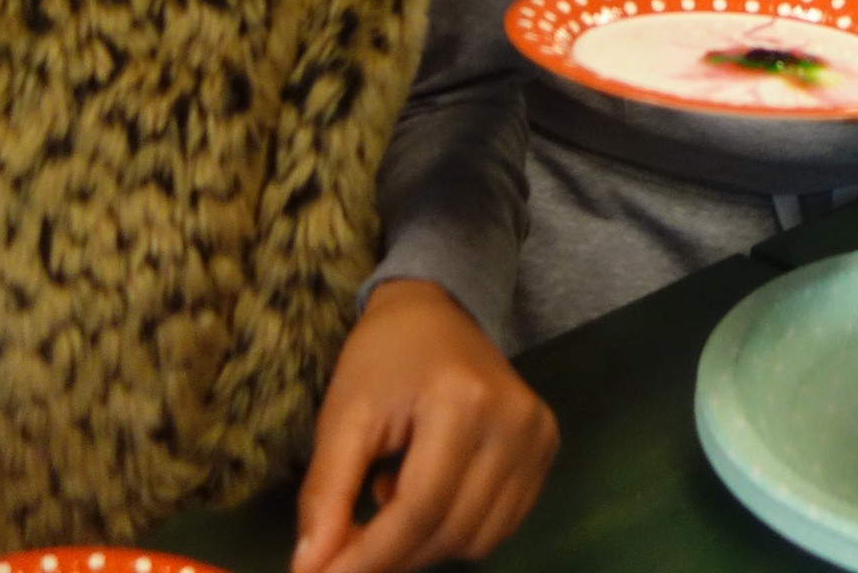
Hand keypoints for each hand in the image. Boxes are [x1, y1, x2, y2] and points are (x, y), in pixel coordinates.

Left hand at [292, 279, 557, 572]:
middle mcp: (515, 422)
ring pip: (477, 540)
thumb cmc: (383, 357)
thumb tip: (310, 568)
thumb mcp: (343, 417)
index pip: (419, 508)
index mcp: (463, 401)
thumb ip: (327, 494)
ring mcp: (539, 437)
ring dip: (423, 546)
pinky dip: (454, 531)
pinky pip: (500, 526)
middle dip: (392, 556)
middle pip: (450, 530)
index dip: (370, 556)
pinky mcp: (547, 449)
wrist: (436, 310)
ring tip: (391, 498)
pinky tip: (427, 495)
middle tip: (344, 551)